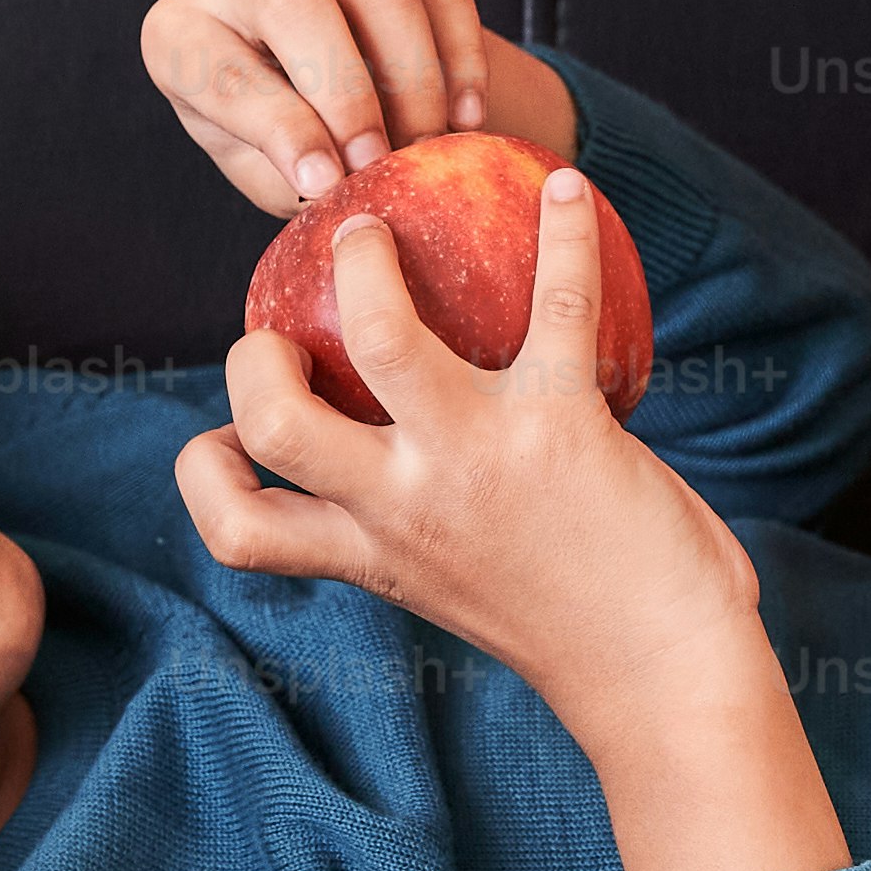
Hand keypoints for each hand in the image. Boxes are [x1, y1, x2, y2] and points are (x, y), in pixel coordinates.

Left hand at [143, 0, 579, 208]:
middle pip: (293, 5)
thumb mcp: (270, 171)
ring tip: (431, 146)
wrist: (335, 74)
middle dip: (349, 93)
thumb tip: (343, 190)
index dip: (282, 131)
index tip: (329, 183)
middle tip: (385, 161)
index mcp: (180, 33)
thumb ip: (298, 179)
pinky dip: (458, 49)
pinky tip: (466, 112)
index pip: (224, 74)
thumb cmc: (288, 132)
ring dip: (416, 80)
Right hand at [177, 177, 844, 870]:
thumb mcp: (459, 595)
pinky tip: (568, 189)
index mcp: (374, 555)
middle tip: (292, 319)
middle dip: (255, 353)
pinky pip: (557, 303)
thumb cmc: (576, 634)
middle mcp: (404, 508)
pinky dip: (563, 236)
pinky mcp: (561, 426)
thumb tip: (408, 469)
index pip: (238, 530)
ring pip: (376, 334)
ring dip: (366, 263)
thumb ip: (417, 540)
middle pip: (272, 419)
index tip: (226, 436)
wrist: (665, 681)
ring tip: (377, 228)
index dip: (205, 472)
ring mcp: (475, 461)